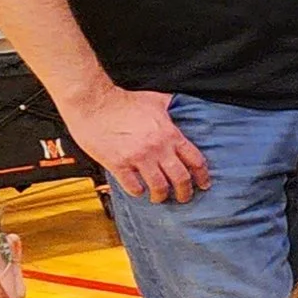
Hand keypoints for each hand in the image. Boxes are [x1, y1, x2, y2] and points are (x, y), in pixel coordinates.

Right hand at [64, 86, 209, 202]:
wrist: (93, 103)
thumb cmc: (122, 100)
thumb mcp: (155, 100)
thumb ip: (171, 107)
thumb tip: (182, 107)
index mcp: (169, 134)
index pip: (195, 160)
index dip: (202, 176)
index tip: (203, 184)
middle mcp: (157, 148)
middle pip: (180, 179)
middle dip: (185, 192)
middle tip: (184, 197)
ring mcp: (138, 158)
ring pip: (159, 187)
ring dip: (161, 196)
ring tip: (159, 197)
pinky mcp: (118, 164)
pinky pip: (133, 186)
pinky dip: (138, 192)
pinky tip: (138, 190)